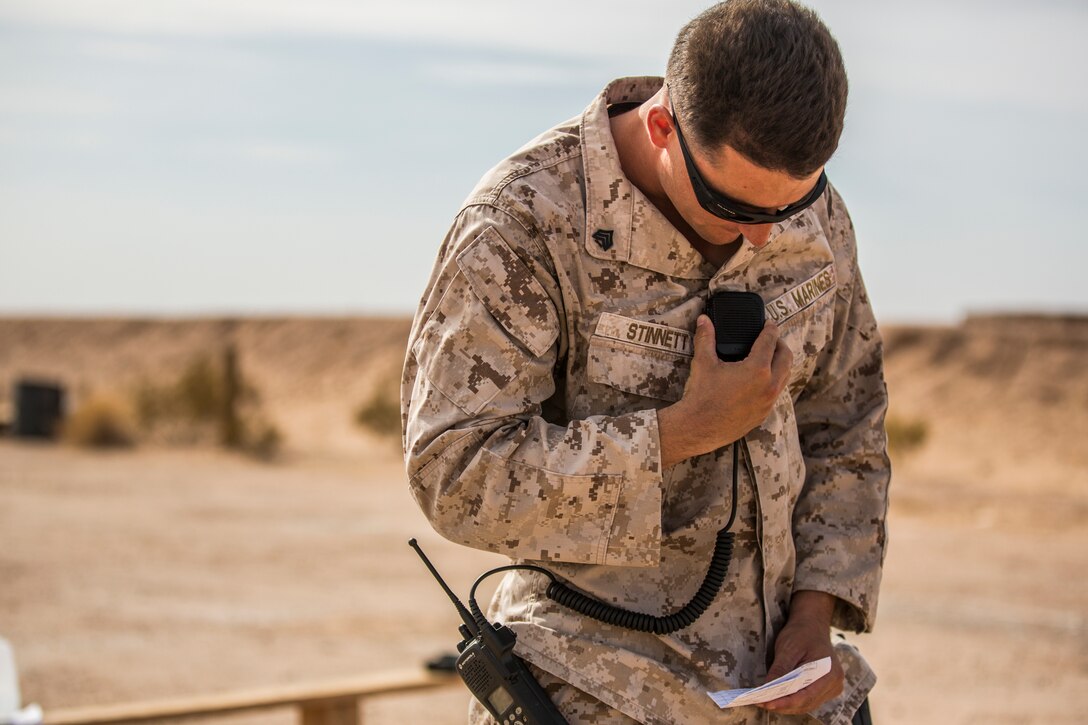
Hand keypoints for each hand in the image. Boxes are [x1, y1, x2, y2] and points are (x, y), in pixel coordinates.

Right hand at [658, 314, 792, 466]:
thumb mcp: (703, 363)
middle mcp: (769, 385)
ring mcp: (768, 402)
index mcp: (757, 369)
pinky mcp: (763, 414)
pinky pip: (776, 393)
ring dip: (780, 364)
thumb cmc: (702, 396)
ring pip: (785, 377)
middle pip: (786, 358)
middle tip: (771, 339)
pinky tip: (761, 380)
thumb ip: (706, 338)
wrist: (698, 428)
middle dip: (780, 345)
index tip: (769, 324)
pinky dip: (774, 382)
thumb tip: (704, 320)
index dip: (770, 329)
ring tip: (769, 357)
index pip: (770, 341)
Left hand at [759, 591, 843, 715]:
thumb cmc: (801, 633)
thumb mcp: (788, 648)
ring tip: (766, 703)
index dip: (785, 702)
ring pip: (806, 704)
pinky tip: (778, 699)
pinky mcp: (826, 688)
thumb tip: (767, 689)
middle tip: (761, 703)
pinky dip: (793, 701)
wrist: (812, 625)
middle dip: (782, 705)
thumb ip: (779, 669)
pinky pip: (808, 700)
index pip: (806, 695)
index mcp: (829, 672)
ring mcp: (832, 687)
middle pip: (806, 702)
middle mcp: (834, 683)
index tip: (767, 704)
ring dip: (786, 706)